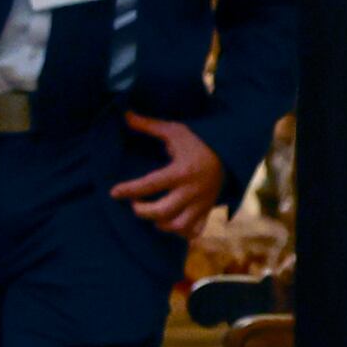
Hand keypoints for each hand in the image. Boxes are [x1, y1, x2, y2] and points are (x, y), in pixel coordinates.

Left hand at [111, 110, 227, 240]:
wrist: (232, 150)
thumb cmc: (198, 139)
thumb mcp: (175, 130)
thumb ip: (149, 125)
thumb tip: (125, 114)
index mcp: (182, 171)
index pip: (150, 185)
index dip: (129, 190)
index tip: (113, 192)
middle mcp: (192, 190)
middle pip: (162, 212)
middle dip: (142, 211)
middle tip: (135, 203)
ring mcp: (201, 203)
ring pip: (178, 226)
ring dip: (160, 224)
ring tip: (152, 213)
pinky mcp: (208, 210)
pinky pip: (195, 231)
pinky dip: (180, 232)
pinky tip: (170, 222)